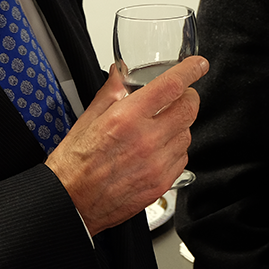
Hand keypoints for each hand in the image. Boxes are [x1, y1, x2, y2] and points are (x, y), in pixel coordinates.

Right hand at [45, 55, 207, 235]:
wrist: (71, 203)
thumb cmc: (74, 165)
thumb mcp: (87, 119)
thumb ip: (110, 92)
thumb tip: (120, 73)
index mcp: (126, 119)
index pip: (171, 86)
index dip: (190, 70)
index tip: (197, 65)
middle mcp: (146, 140)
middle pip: (189, 108)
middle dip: (188, 96)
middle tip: (180, 95)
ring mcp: (157, 164)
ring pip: (188, 133)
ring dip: (180, 124)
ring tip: (160, 126)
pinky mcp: (162, 182)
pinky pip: (183, 157)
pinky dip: (176, 148)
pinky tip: (158, 148)